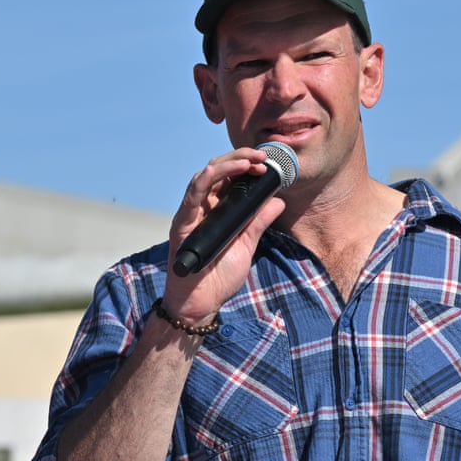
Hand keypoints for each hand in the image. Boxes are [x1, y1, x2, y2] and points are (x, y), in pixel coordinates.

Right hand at [162, 148, 286, 322]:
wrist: (202, 303)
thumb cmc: (220, 275)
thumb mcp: (247, 244)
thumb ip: (259, 221)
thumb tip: (278, 200)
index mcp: (217, 209)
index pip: (229, 177)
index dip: (247, 165)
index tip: (267, 163)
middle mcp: (202, 207)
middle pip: (217, 170)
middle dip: (240, 158)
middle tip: (262, 157)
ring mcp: (190, 215)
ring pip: (204, 178)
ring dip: (225, 165)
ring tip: (247, 161)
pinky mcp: (181, 227)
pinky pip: (190, 199)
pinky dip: (202, 182)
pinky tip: (214, 172)